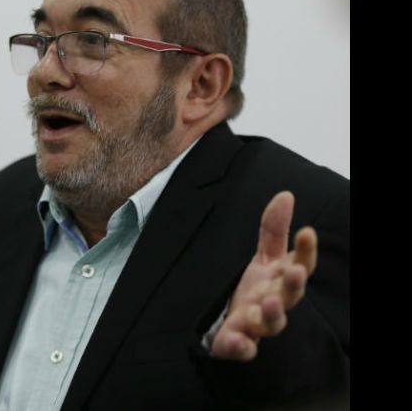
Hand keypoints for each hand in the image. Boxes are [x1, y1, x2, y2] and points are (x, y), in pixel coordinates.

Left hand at [211, 191, 316, 359]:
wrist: (234, 323)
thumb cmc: (258, 288)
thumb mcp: (265, 257)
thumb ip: (274, 229)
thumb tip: (286, 194)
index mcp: (282, 281)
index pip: (301, 264)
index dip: (306, 251)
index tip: (307, 231)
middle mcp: (275, 302)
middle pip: (290, 296)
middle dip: (294, 285)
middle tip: (295, 272)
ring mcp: (257, 324)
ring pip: (271, 324)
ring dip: (272, 314)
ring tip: (268, 302)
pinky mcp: (238, 342)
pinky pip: (242, 347)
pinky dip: (241, 347)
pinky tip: (240, 342)